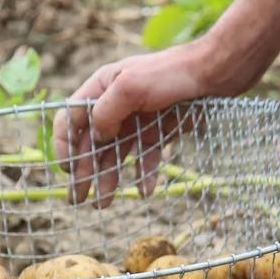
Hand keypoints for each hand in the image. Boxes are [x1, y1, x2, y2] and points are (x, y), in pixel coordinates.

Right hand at [52, 42, 224, 207]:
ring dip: (108, 179)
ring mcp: (136, 120)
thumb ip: (106, 111)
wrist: (215, 72)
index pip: (70, 118)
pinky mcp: (158, 132)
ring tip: (102, 206)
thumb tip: (95, 136)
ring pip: (115, 155)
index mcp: (101, 88)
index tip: (67, 169)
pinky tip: (145, 191)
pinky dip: (143, 174)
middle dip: (83, 172)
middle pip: (91, 143)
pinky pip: (145, 158)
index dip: (64, 144)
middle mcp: (115, 105)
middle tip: (77, 200)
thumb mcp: (132, 87)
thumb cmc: (172, 72)